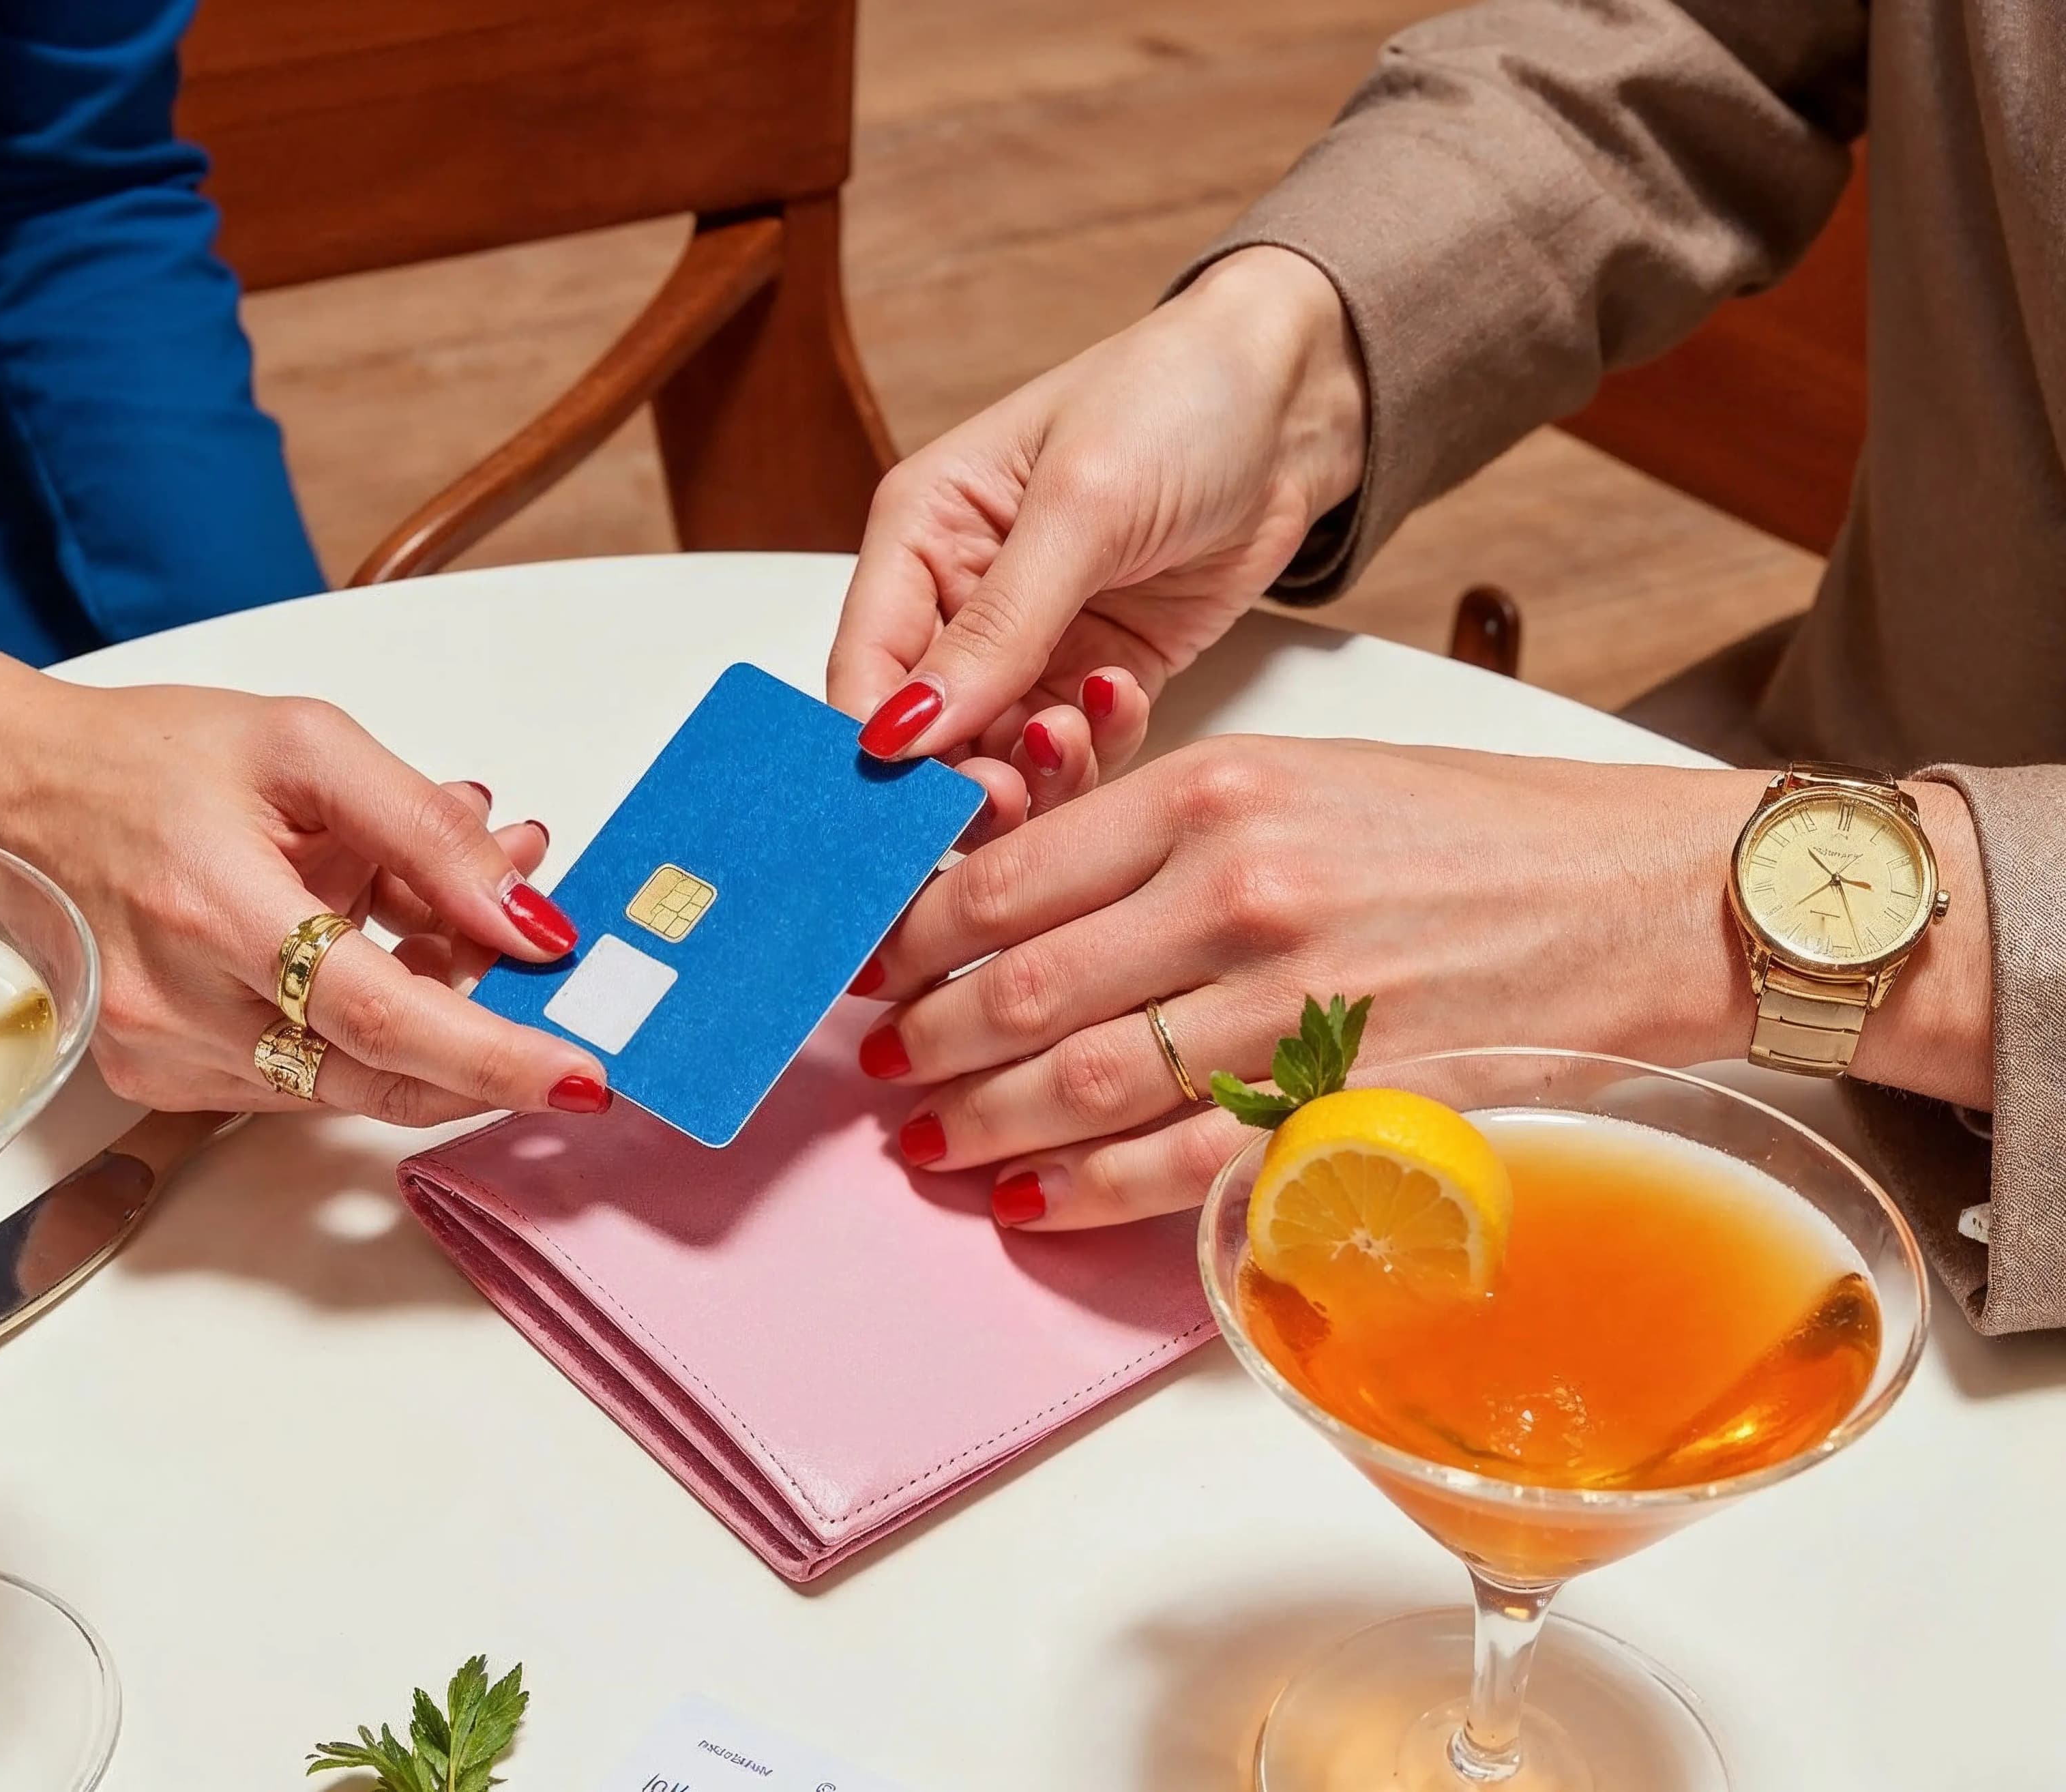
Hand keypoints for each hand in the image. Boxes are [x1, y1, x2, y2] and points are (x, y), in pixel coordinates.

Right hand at [0, 567, 613, 1123]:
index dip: (495, 1055)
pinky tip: (366, 943)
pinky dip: (359, 1028)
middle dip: (483, 1028)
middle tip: (531, 951)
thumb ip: (422, 829)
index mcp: (216, 907)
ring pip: (349, 1077)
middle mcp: (183, 1006)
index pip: (386, 1016)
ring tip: (439, 907)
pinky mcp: (158, 1082)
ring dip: (425, 1013)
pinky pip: (299, 1079)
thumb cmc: (142, 762)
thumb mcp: (302, 745)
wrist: (1, 799)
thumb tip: (528, 910)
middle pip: (381, 1069)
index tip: (584, 1078)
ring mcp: (165, 1058)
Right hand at [826, 246, 1368, 789]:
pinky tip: (1121, 697)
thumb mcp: (1081, 507)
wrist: (1299, 398)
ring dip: (1033, 769)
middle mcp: (963, 594)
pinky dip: (1096, 747)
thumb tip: (904, 728)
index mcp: (921, 531)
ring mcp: (1035, 640)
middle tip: (1006, 796)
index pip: (865, 665)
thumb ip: (995, 628)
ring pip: (998, 755)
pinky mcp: (1103, 670)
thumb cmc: (1177, 400)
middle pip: (926, 730)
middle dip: (960, 774)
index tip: (909, 805)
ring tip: (1073, 736)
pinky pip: (1079, 747)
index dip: (875, 745)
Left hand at [851, 741, 1772, 1229]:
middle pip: (1020, 986)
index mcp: (1216, 790)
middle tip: (880, 1072)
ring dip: (981, 1126)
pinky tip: (1032, 1198)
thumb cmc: (1477, 831)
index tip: (875, 971)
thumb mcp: (1298, 777)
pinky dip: (1087, 1193)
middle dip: (925, 1043)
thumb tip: (1020, 902)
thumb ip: (1156, 835)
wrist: (1651, 897)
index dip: (914, 940)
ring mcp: (1296, 1000)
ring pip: (1079, 1082)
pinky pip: (1181, 1163)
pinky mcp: (1347, 1098)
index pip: (1007, 875)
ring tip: (929, 1144)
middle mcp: (1240, 888)